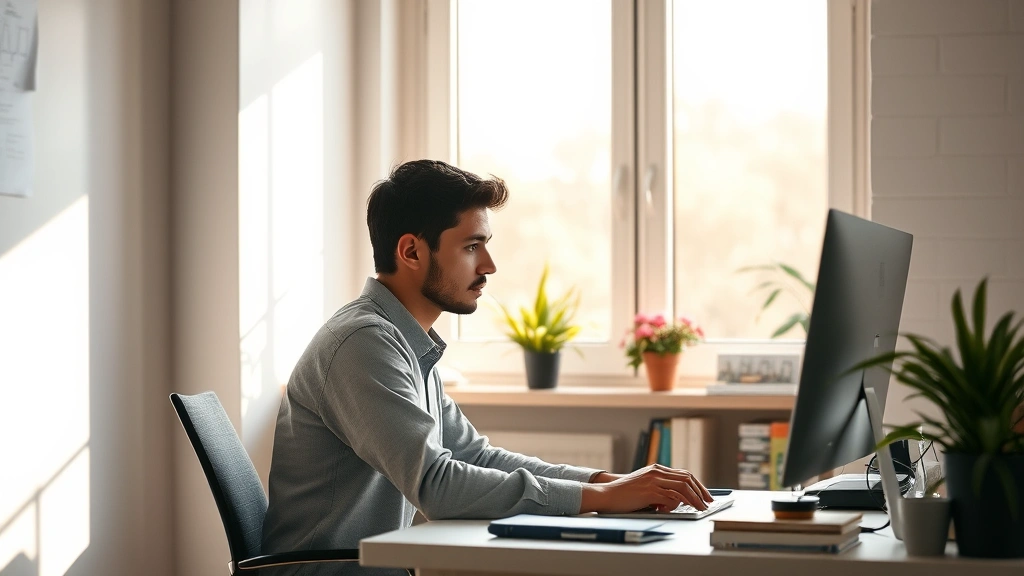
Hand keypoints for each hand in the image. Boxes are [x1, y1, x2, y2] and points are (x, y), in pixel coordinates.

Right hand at [579, 464, 711, 513]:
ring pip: (682, 487)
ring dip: (695, 499)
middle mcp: (656, 472)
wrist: (607, 495)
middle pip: (686, 478)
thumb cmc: (624, 494)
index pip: (683, 474)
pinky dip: (679, 504)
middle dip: (700, 491)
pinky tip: (682, 509)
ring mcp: (653, 480)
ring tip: (700, 508)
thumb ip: (659, 489)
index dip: (697, 485)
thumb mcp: (644, 487)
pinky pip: (671, 497)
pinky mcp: (650, 491)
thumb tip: (676, 501)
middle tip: (708, 502)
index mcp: (656, 469)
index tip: (705, 495)